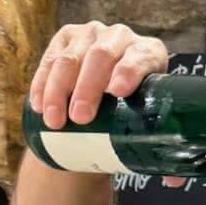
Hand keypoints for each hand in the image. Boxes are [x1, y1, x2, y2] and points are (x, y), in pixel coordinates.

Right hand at [30, 21, 166, 130]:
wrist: (111, 91)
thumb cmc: (134, 107)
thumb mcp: (150, 113)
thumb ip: (157, 133)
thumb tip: (166, 171)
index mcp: (149, 52)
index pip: (140, 58)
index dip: (128, 71)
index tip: (118, 92)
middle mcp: (120, 36)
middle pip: (100, 56)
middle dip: (88, 88)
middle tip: (80, 117)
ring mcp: (90, 34)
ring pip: (70, 59)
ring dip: (59, 91)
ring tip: (55, 121)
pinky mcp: (65, 37)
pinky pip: (49, 60)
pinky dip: (42, 85)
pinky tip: (39, 106)